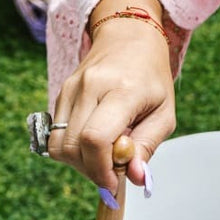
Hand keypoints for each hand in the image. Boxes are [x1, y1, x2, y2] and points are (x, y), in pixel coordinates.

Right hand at [48, 0, 175, 193]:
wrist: (129, 37)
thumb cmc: (152, 78)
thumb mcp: (164, 114)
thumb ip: (148, 147)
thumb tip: (135, 179)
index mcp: (122, 91)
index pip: (95, 139)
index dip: (100, 169)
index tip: (114, 182)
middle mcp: (90, 87)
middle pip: (72, 146)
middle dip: (91, 169)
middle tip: (112, 169)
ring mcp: (71, 88)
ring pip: (58, 144)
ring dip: (78, 161)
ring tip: (103, 154)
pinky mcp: (60, 91)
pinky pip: (55, 133)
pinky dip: (72, 147)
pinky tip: (93, 140)